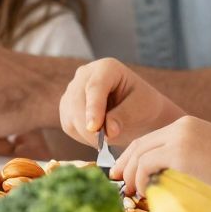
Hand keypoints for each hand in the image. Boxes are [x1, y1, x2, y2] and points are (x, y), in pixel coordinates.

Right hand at [59, 58, 185, 149]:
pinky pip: (68, 125)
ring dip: (85, 133)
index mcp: (106, 68)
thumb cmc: (143, 106)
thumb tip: (108, 131)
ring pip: (70, 114)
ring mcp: (73, 90)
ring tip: (106, 140)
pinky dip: (81, 136)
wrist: (137, 112)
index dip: (93, 108)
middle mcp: (85, 74)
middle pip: (77, 101)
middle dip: (88, 125)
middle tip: (104, 144)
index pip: (95, 87)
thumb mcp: (141, 108)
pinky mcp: (67, 107)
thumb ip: (124, 116)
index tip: (94, 128)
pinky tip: (98, 138)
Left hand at [112, 115, 210, 196]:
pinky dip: (140, 179)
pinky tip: (145, 192)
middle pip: (140, 144)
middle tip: (116, 181)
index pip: (151, 139)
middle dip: (124, 164)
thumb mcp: (210, 160)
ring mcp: (180, 137)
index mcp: (188, 126)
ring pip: (140, 154)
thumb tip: (162, 181)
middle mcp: (181, 127)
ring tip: (131, 193)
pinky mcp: (180, 152)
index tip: (123, 173)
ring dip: (131, 175)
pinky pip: (147, 164)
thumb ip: (185, 163)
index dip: (133, 156)